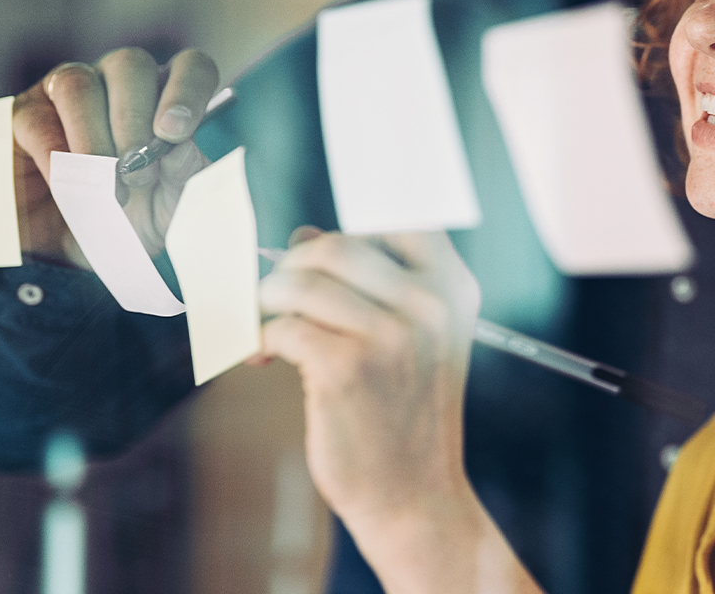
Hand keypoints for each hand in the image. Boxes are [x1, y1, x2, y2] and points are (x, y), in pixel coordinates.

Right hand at [11, 48, 219, 266]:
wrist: (79, 252)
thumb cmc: (137, 216)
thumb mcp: (172, 205)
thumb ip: (185, 176)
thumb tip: (179, 151)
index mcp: (168, 96)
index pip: (190, 67)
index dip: (186, 91)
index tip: (175, 134)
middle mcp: (120, 81)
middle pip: (129, 65)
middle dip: (133, 121)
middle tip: (137, 174)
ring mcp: (70, 90)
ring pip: (78, 84)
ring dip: (93, 137)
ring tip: (104, 185)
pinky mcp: (26, 113)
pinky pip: (37, 120)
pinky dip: (55, 156)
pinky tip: (68, 186)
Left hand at [259, 230, 539, 593]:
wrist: (413, 494)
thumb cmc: (402, 412)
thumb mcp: (412, 340)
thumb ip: (369, 285)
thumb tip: (302, 237)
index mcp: (454, 289)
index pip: (399, 219)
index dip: (351, 225)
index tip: (319, 251)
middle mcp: (431, 304)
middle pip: (336, 245)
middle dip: (293, 266)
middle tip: (277, 295)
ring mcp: (393, 336)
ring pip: (302, 282)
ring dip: (268, 301)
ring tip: (265, 327)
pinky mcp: (348, 369)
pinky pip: (283, 327)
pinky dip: (260, 340)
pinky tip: (264, 359)